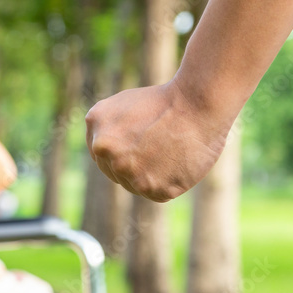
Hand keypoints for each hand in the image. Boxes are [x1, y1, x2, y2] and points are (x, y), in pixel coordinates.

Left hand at [85, 82, 232, 201]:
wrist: (196, 103)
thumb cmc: (167, 100)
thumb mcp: (123, 104)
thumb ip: (109, 129)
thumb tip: (105, 149)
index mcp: (96, 130)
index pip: (102, 156)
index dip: (123, 151)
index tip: (140, 145)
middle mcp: (107, 153)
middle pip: (117, 173)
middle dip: (136, 164)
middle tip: (159, 147)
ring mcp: (129, 173)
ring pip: (137, 185)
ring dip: (153, 175)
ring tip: (172, 151)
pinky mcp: (154, 189)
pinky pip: (159, 193)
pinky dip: (171, 182)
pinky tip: (179, 162)